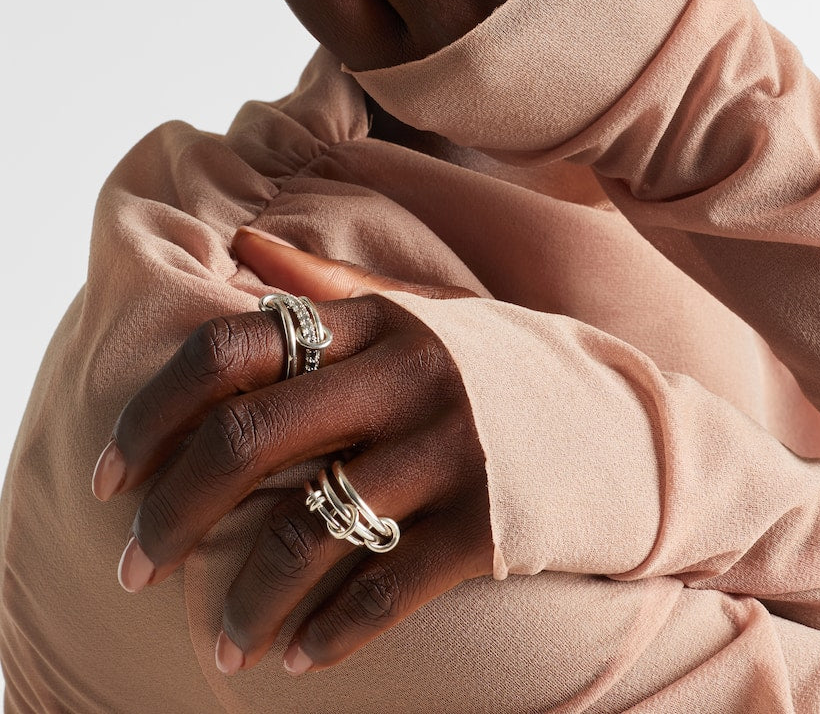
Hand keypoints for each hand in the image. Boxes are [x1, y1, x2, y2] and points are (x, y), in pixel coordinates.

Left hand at [90, 226, 491, 676]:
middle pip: (250, 437)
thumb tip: (242, 246)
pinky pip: (385, 591)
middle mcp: (409, 375)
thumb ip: (328, 290)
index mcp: (380, 321)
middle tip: (131, 565)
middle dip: (171, 512)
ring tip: (221, 642)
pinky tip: (299, 654)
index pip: (235, 346)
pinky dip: (330, 633)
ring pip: (310, 531)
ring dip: (247, 600)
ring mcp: (451, 450)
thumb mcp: (423, 314)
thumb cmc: (502, 370)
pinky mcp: (488, 524)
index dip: (155, 407)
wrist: (627, 429)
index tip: (110, 469)